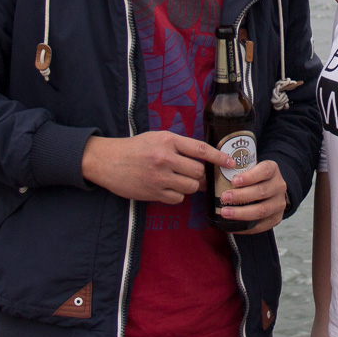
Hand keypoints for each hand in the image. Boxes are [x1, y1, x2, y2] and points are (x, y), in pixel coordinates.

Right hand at [81, 131, 230, 203]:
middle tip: (190, 173)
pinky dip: (176, 195)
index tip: (230, 162)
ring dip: (189, 186)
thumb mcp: (157, 138)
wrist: (107, 161)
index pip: (200, 149)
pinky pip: (178, 199)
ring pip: (191, 187)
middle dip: (198, 175)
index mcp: (167, 140)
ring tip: (177, 180)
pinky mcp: (153, 193)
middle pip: (198, 172)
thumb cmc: (135, 148)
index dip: (219, 157)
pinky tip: (166, 188)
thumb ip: (179, 146)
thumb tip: (204, 160)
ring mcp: (159, 177)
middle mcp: (165, 158)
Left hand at [221, 159, 287, 233]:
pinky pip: (261, 226)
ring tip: (225, 212)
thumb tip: (206, 176)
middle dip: (241, 195)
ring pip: (262, 210)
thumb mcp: (250, 168)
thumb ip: (235, 170)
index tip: (234, 181)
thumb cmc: (254, 178)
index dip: (250, 176)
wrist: (272, 190)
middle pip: (262, 191)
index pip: (264, 171)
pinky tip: (232, 226)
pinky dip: (245, 227)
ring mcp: (279, 203)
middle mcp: (279, 186)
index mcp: (272, 170)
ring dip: (242, 212)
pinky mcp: (276, 218)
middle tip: (224, 197)